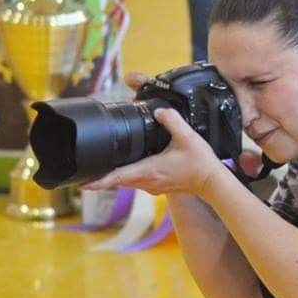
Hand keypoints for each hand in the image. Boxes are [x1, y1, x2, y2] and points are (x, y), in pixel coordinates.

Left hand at [78, 107, 225, 196]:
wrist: (212, 182)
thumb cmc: (200, 163)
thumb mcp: (187, 137)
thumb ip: (172, 120)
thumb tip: (159, 110)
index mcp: (149, 170)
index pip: (119, 177)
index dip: (100, 180)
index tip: (84, 183)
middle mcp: (147, 182)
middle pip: (118, 181)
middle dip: (102, 177)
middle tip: (85, 173)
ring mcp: (152, 187)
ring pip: (126, 182)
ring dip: (115, 176)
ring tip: (101, 169)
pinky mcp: (157, 187)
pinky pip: (136, 182)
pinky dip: (127, 176)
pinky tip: (128, 166)